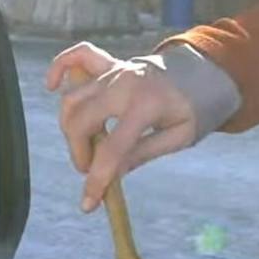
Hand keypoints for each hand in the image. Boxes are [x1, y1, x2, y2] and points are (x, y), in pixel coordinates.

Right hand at [44, 42, 198, 211]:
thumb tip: (111, 173)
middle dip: (80, 153)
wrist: (206, 72)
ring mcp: (115, 70)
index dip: (97, 179)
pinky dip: (61, 67)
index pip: (112, 149)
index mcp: (147, 105)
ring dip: (71, 128)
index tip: (88, 203)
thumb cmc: (196, 108)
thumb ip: (144, 153)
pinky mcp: (111, 62)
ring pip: (73, 99)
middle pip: (81, 122)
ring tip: (88, 145)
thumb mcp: (179, 137)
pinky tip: (52, 86)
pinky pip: (79, 55)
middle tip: (92, 169)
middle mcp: (125, 84)